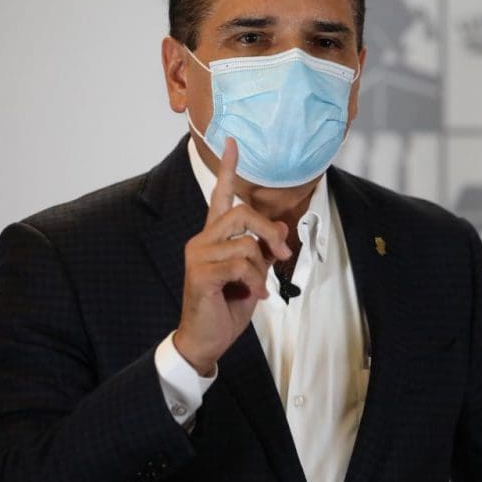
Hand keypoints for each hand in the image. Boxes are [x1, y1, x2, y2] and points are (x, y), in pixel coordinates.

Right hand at [174, 138, 290, 375]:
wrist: (206, 340)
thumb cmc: (227, 306)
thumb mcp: (255, 275)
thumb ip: (264, 250)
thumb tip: (283, 228)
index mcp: (214, 237)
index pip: (220, 195)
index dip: (229, 169)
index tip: (234, 142)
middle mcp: (203, 239)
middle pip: (243, 212)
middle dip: (270, 232)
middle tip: (282, 255)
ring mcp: (198, 254)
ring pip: (246, 242)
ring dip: (261, 269)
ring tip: (258, 288)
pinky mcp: (200, 272)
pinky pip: (241, 264)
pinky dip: (255, 281)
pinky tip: (253, 295)